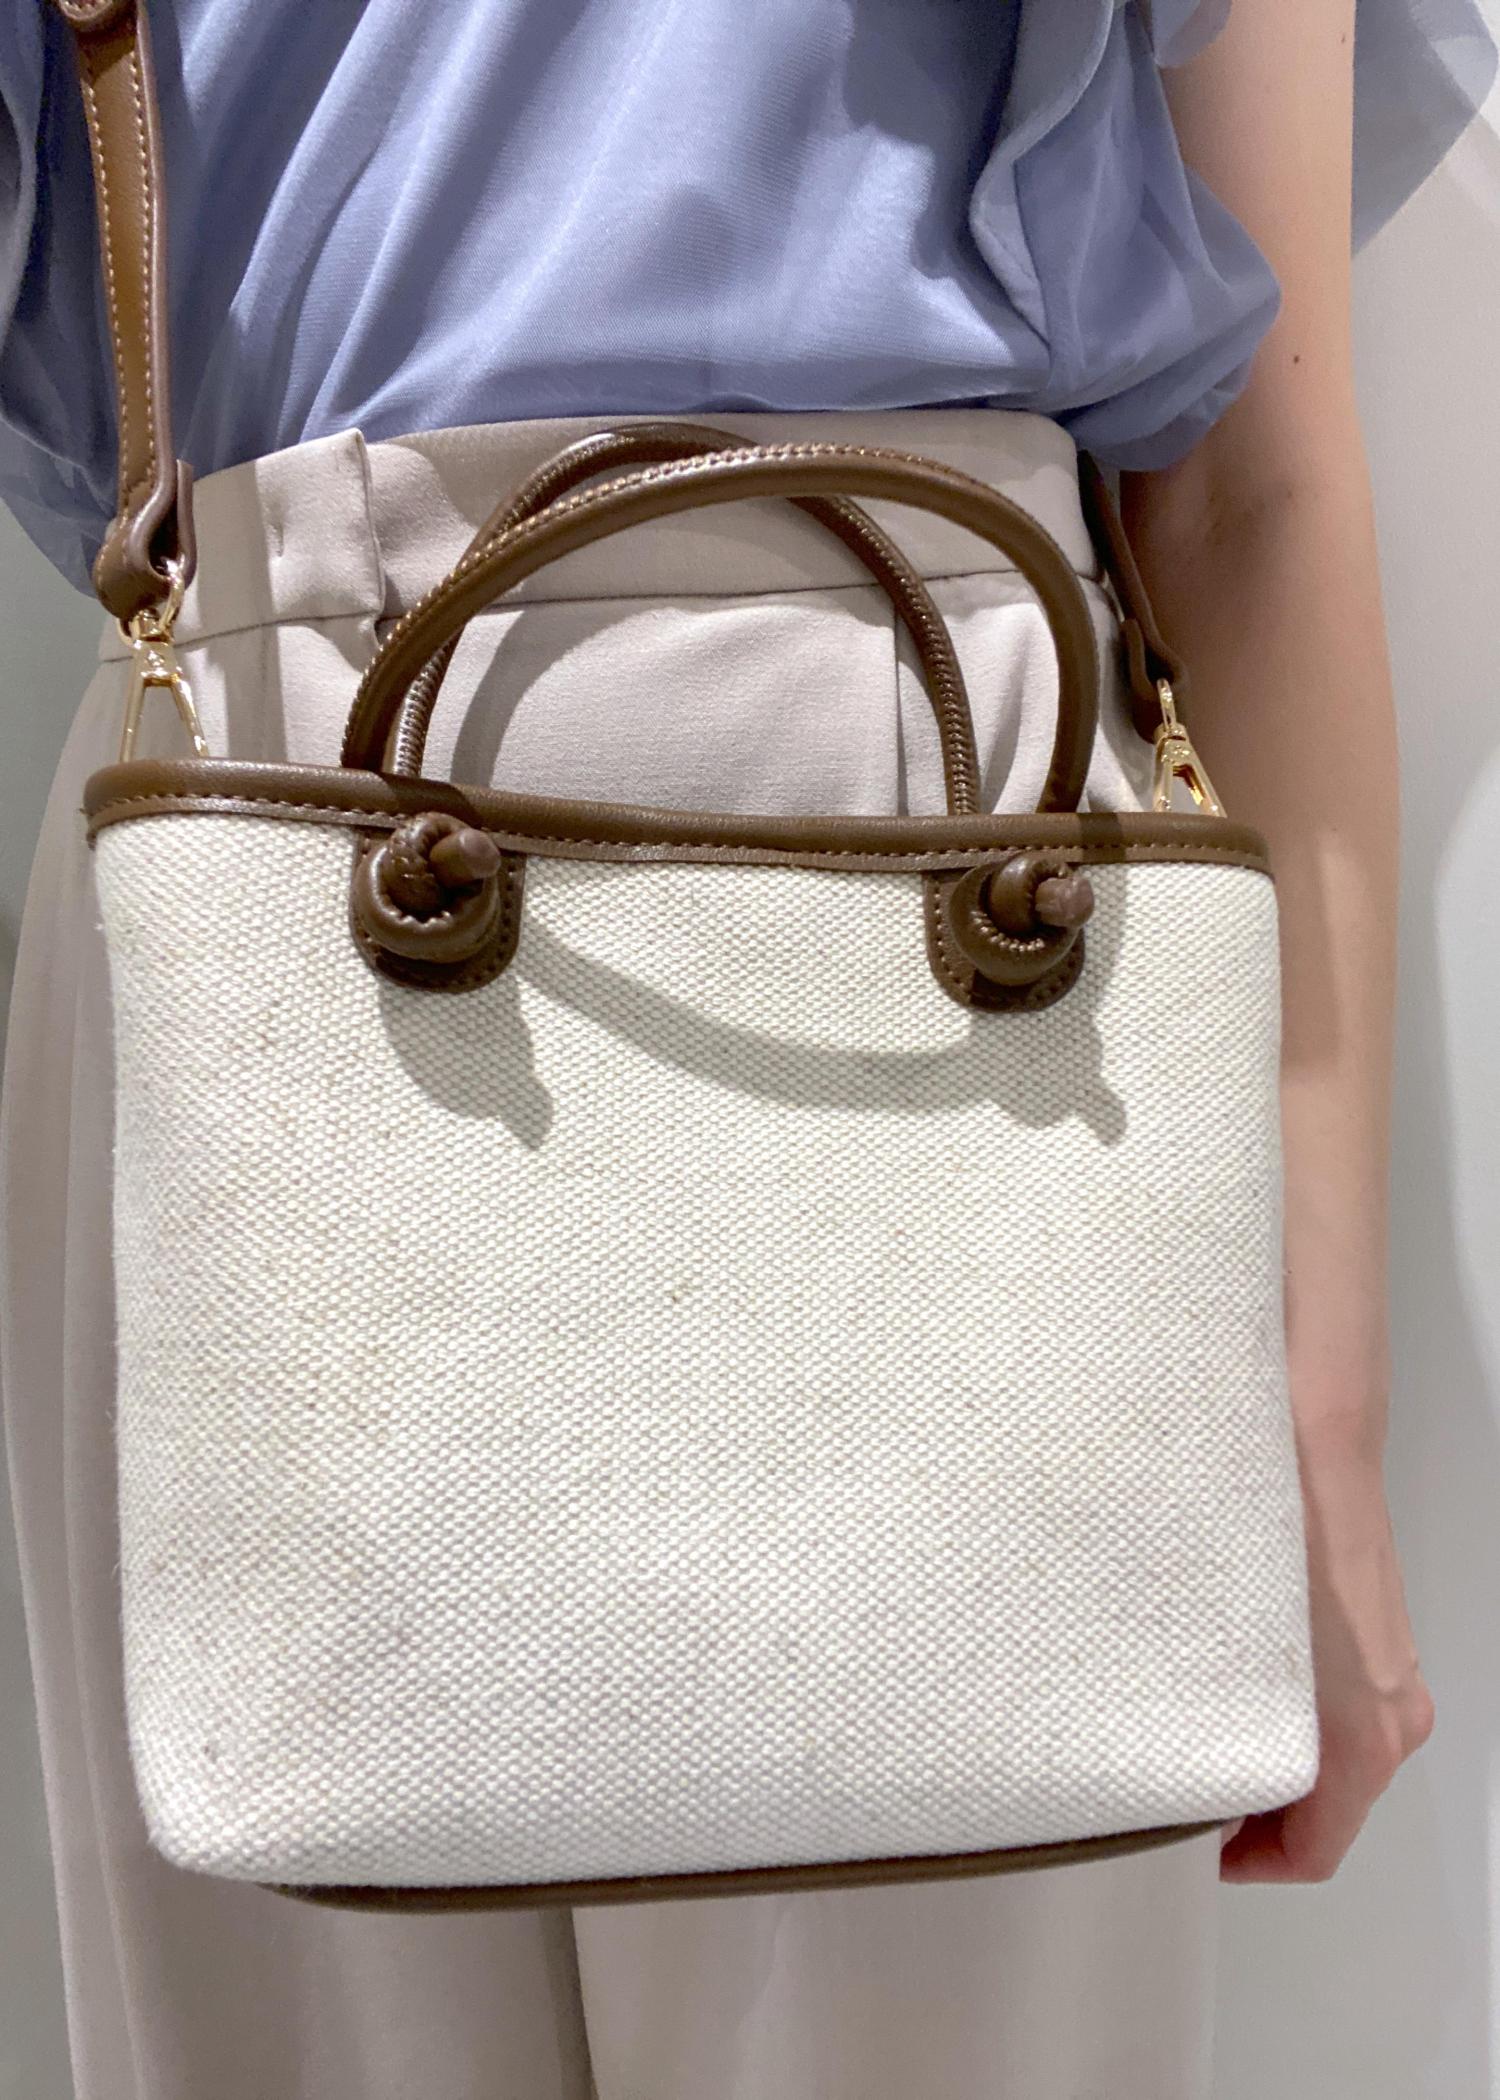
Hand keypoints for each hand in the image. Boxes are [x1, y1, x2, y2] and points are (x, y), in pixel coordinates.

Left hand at [1220, 1413, 1433, 1882]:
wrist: (1318, 1450)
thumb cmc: (1285, 1535)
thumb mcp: (1237, 1660)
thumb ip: (1223, 1734)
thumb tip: (1184, 1777)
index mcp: (1366, 1739)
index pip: (1313, 1854)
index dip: (1249, 1862)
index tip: (1202, 1849)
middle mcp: (1393, 1717)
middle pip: (1325, 1811)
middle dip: (1257, 1814)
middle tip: (1190, 1797)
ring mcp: (1393, 1679)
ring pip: (1331, 1759)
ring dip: (1272, 1760)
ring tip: (1203, 1737)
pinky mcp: (1379, 1646)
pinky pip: (1337, 1710)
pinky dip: (1289, 1717)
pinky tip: (1234, 1683)